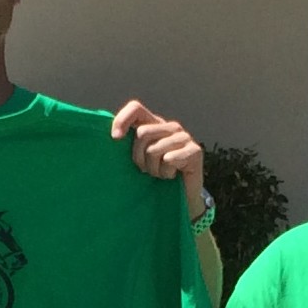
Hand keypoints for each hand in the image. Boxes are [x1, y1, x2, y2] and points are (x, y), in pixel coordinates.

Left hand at [111, 99, 206, 214]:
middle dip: (139, 157)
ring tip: (161, 174)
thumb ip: (128, 146)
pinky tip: (173, 176)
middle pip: (142, 133)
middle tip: (147, 170)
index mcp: (155, 124)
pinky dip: (166, 173)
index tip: (115, 138)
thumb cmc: (157, 179)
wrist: (182, 198)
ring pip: (154, 149)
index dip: (122, 120)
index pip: (136, 109)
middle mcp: (170, 127)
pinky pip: (169, 159)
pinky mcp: (195, 150)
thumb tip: (112, 137)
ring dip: (154, 169)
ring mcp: (184, 137)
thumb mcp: (139, 160)